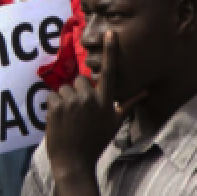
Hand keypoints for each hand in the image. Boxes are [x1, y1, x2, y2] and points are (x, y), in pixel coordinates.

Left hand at [45, 32, 143, 174]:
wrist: (74, 162)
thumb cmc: (95, 142)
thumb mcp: (115, 124)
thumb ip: (128, 104)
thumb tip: (145, 92)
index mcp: (106, 101)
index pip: (109, 72)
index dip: (110, 51)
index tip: (110, 33)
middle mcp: (90, 98)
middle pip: (80, 79)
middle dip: (77, 92)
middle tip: (78, 112)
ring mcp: (73, 102)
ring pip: (64, 88)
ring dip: (64, 100)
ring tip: (69, 119)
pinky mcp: (56, 106)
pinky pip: (52, 96)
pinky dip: (52, 107)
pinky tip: (59, 121)